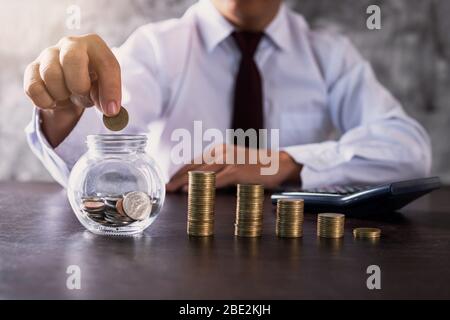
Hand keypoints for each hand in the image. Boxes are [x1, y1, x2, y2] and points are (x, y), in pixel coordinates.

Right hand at [23, 34, 121, 146]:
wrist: (68, 84)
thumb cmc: (91, 82)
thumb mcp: (104, 88)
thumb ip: (108, 97)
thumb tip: (110, 110)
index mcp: (95, 45)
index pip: (106, 64)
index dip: (110, 89)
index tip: (111, 110)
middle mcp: (71, 44)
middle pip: (72, 59)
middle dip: (79, 85)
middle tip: (83, 96)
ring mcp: (49, 54)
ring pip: (51, 75)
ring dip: (63, 95)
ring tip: (69, 96)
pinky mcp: (32, 68)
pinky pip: (34, 88)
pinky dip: (46, 102)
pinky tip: (55, 100)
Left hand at [166, 144, 301, 191]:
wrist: (278, 163)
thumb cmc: (255, 165)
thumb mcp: (233, 162)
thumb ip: (218, 169)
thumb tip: (200, 182)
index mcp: (218, 150)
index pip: (193, 161)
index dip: (179, 172)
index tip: (169, 181)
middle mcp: (221, 152)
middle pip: (193, 166)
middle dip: (178, 177)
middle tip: (166, 188)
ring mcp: (229, 160)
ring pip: (201, 172)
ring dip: (185, 182)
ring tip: (174, 190)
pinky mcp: (236, 171)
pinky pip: (215, 179)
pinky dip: (201, 185)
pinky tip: (191, 190)